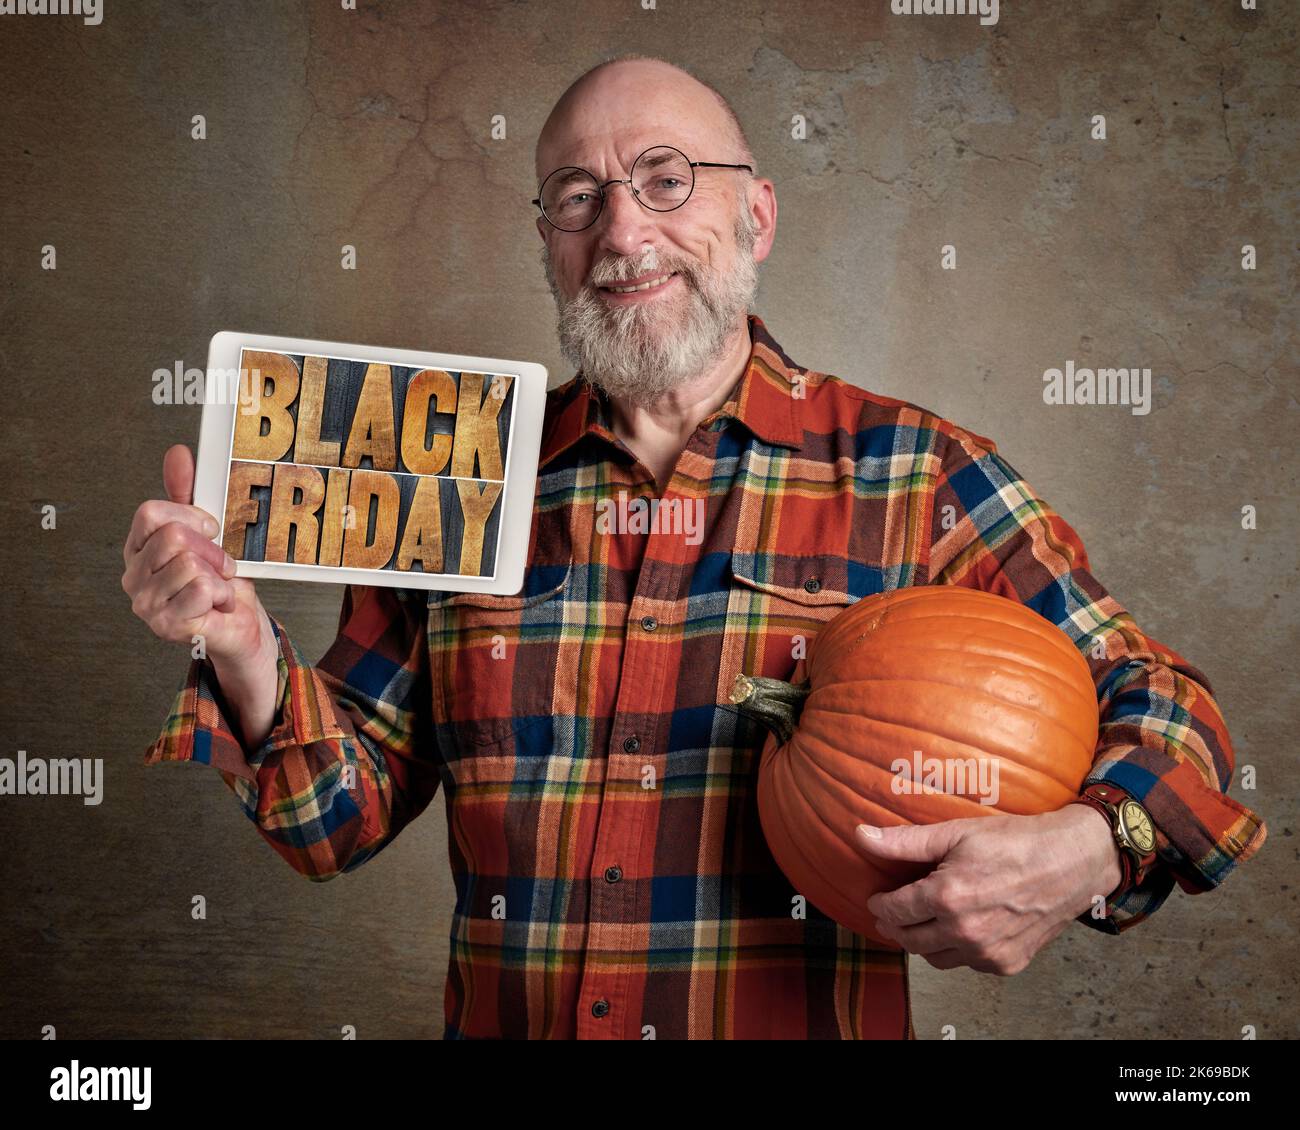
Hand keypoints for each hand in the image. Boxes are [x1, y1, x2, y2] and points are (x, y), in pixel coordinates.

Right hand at [122, 443, 273, 669]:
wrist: (240, 624)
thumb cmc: (220, 580)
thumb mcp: (206, 532)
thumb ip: (188, 494)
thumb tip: (178, 453)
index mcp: (138, 549)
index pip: (151, 513)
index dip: (189, 515)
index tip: (210, 528)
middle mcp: (133, 576)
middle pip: (174, 538)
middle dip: (211, 549)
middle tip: (221, 565)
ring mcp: (147, 603)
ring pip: (189, 564)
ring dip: (218, 575)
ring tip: (219, 587)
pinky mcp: (167, 624)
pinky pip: (202, 589)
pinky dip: (222, 594)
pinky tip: (218, 604)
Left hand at [850, 805, 1123, 973]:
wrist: (1072, 861)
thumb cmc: (1016, 841)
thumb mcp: (956, 832)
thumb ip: (905, 841)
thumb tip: (861, 835)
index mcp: (948, 898)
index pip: (894, 911)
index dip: (881, 904)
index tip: (878, 898)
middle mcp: (965, 932)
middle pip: (909, 940)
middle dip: (896, 925)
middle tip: (893, 911)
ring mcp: (987, 953)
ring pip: (935, 957)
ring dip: (923, 941)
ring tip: (923, 919)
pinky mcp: (1007, 964)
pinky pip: (967, 963)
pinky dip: (956, 949)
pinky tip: (959, 928)